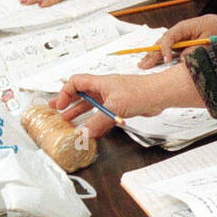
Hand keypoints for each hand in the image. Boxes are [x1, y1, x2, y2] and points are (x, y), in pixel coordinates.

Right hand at [51, 65, 202, 138]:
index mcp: (100, 82)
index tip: (61, 105)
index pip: (75, 82)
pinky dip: (95, 120)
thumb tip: (84, 133)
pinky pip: (103, 113)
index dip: (65, 92)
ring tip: (68, 120)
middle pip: (81, 93)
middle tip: (56, 111)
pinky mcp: (121, 106)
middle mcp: (104, 88)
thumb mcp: (115, 107)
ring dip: (80, 112)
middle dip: (68, 102)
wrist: (160, 95)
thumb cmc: (141, 91)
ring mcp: (113, 97)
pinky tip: (91, 128)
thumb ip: (98, 121)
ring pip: (92, 104)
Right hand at [138, 14, 216, 68]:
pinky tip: (151, 62)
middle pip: (161, 43)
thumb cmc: (215, 27)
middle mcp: (177, 33)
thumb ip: (196, 48)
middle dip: (152, 54)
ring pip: (162, 47)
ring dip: (153, 56)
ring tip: (142, 65)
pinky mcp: (179, 44)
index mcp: (183, 28)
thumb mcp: (209, 39)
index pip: (169, 38)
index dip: (166, 49)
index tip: (167, 60)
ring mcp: (177, 38)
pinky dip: (160, 57)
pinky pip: (168, 50)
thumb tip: (182, 59)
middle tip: (143, 65)